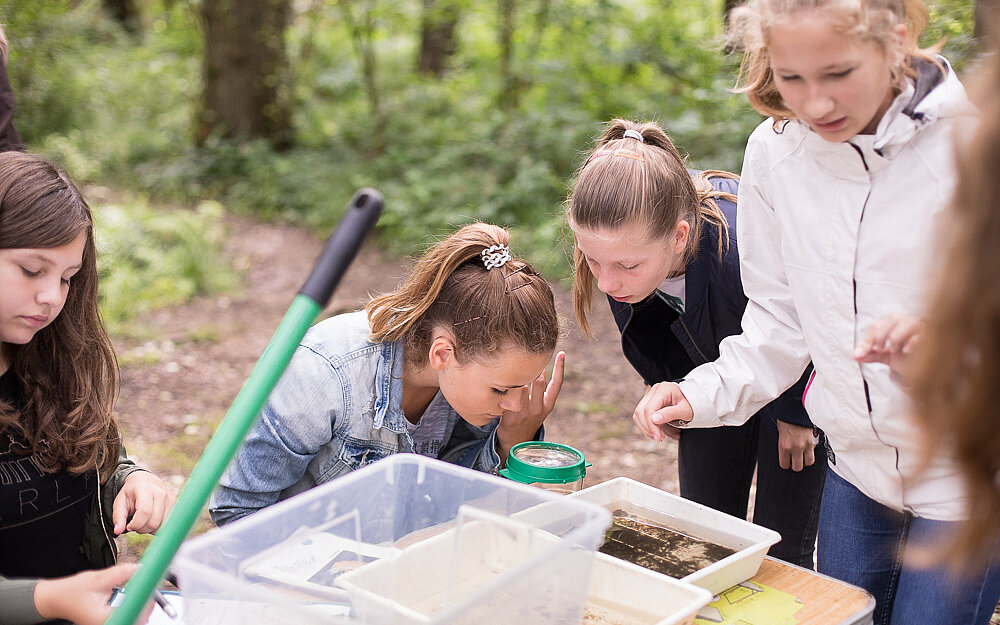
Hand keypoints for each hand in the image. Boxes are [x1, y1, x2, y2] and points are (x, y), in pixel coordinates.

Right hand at [34, 563, 151, 624]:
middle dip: (146, 603)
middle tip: (152, 586)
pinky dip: (133, 605)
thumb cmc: (71, 591)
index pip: (134, 614)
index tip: (153, 588)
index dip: (147, 602)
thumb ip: (121, 573)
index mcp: (104, 619)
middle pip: (137, 619)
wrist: (56, 599)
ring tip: (145, 588)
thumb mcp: (98, 579)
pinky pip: (127, 614)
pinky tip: (136, 594)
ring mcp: (108, 624)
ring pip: (133, 616)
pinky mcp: (108, 621)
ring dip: (140, 603)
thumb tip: (141, 567)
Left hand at [113, 470, 175, 534]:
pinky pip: (168, 524)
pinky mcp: (176, 505)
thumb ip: (118, 517)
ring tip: (144, 521)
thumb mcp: (120, 502)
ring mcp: (171, 499)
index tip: (129, 526)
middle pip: (153, 522)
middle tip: (136, 524)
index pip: (145, 512)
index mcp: (145, 490)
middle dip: (142, 528)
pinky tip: (153, 520)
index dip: (135, 524)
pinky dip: (159, 527)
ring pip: (161, 526)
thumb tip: (118, 531)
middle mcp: (161, 493)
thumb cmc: (132, 493)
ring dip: (151, 529)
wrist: (146, 481)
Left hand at [496, 351, 564, 461]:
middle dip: (532, 369)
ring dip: (516, 377)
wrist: (515, 440)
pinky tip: (498, 383)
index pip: (558, 383)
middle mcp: (539, 409)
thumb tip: (539, 367)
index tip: (562, 353)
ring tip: (509, 370)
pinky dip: (504, 387)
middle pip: (538, 381)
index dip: (561, 367)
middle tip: (525, 360)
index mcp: (548, 405)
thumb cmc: (527, 416)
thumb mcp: (539, 405)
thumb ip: (540, 389)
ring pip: (521, 386)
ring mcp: (524, 413)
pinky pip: (508, 395)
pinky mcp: (510, 416)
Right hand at [632, 382, 692, 442]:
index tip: (659, 438)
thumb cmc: (692, 405)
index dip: (651, 425)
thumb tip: (654, 420)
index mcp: (664, 389)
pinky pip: (642, 416)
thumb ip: (670, 413)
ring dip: (647, 428)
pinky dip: (648, 426)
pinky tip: (659, 431)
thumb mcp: (685, 411)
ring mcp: (650, 395)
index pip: (649, 409)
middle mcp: (654, 390)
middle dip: (648, 428)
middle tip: (661, 439)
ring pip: (638, 415)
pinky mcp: (649, 402)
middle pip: (641, 411)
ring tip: (662, 435)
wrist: (695, 400)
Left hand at [775, 420, 816, 471]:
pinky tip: (808, 447)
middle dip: (796, 464)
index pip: (785, 464)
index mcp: (784, 445)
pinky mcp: (815, 441)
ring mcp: (807, 445)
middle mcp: (796, 447)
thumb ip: (784, 444)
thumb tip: (786, 453)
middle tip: (795, 460)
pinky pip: (815, 452)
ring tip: (803, 455)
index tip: (786, 461)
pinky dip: (812, 452)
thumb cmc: (787, 418)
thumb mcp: (780, 432)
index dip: (785, 464)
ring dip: (805, 460)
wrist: (797, 407)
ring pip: (809, 462)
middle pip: (798, 467)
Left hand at [853, 313, 923, 380]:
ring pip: (907, 323)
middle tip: (880, 350)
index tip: (862, 353)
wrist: (927, 367)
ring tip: (894, 350)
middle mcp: (906, 320)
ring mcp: (921, 326)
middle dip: (881, 335)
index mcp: (892, 323)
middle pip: (892, 319)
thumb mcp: (886, 356)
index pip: (877, 326)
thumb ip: (871, 354)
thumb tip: (855, 356)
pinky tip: (906, 351)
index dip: (868, 340)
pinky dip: (913, 341)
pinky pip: (923, 333)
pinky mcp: (932, 334)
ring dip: (896, 337)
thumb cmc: (905, 356)